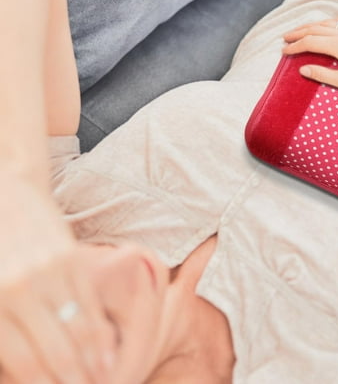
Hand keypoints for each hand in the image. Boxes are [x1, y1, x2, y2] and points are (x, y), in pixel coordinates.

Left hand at [0, 180, 116, 383]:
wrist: (4, 193)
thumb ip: (4, 330)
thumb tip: (19, 370)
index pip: (23, 363)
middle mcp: (19, 290)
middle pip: (53, 352)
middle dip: (71, 382)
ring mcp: (48, 272)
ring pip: (76, 329)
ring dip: (90, 364)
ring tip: (101, 382)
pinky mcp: (70, 257)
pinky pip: (88, 301)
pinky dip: (99, 332)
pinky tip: (107, 353)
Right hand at [282, 16, 337, 101]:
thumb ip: (323, 75)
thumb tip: (302, 69)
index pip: (311, 42)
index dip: (295, 46)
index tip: (283, 51)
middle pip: (317, 29)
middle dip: (299, 33)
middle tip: (285, 38)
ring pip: (331, 23)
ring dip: (314, 26)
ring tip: (302, 30)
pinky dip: (337, 21)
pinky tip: (334, 23)